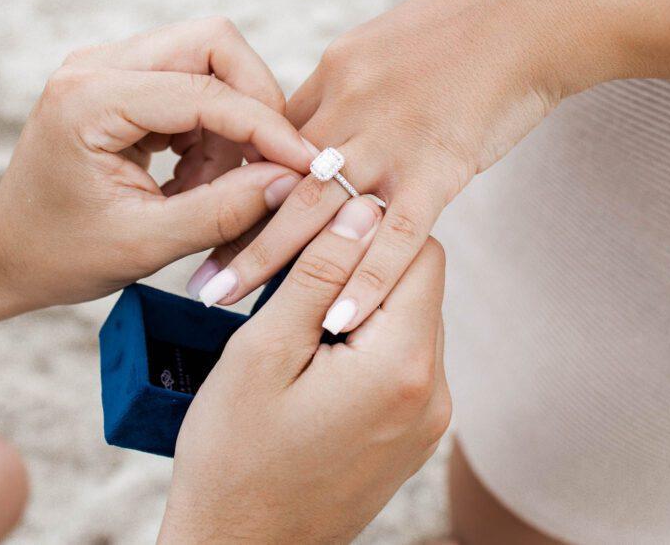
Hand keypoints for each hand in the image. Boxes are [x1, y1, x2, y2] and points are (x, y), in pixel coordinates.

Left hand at [0, 18, 311, 320]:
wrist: (5, 251)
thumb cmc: (59, 254)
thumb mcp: (145, 245)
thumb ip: (223, 212)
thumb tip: (290, 182)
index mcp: (89, 99)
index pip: (204, 90)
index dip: (266, 127)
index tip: (308, 164)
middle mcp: (96, 65)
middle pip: (212, 43)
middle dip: (255, 102)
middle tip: (269, 164)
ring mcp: (107, 67)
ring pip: (208, 60)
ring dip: (232, 122)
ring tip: (214, 187)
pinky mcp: (121, 82)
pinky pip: (192, 83)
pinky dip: (212, 128)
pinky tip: (195, 177)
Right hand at [160, 196, 450, 543]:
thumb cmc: (236, 459)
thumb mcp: (263, 353)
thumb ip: (317, 275)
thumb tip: (358, 210)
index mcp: (402, 367)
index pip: (418, 251)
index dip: (368, 227)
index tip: (315, 230)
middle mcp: (433, 394)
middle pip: (418, 286)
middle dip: (362, 266)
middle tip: (295, 272)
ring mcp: (428, 421)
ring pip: (409, 321)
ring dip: (361, 304)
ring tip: (298, 318)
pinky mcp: (413, 438)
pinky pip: (402, 363)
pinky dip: (366, 343)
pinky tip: (314, 357)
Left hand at [187, 0, 614, 331]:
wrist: (529, 13)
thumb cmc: (464, 32)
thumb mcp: (387, 49)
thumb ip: (347, 94)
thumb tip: (317, 132)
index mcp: (334, 78)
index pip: (268, 140)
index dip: (236, 185)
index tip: (203, 221)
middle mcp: (349, 110)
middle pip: (275, 180)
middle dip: (230, 232)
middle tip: (193, 279)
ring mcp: (391, 140)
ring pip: (317, 210)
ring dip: (267, 262)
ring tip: (224, 304)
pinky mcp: (439, 167)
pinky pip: (396, 234)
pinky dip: (366, 280)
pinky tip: (336, 321)